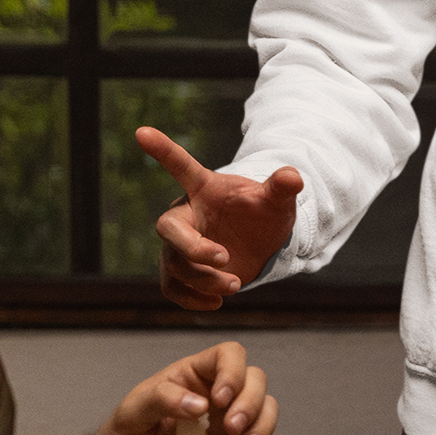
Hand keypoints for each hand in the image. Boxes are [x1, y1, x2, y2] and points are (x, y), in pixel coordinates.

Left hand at [84, 342, 285, 434]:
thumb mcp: (130, 414)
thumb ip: (162, 400)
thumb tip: (200, 404)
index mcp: (191, 378)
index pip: (228, 355)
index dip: (233, 371)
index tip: (220, 399)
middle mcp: (216, 398)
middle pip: (255, 381)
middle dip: (251, 403)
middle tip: (231, 429)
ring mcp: (229, 429)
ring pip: (267, 412)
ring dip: (263, 427)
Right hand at [138, 127, 301, 310]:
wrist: (260, 242)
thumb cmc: (262, 214)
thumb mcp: (276, 201)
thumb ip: (281, 188)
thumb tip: (294, 176)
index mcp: (203, 189)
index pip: (180, 166)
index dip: (162, 150)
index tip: (141, 131)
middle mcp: (185, 215)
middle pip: (168, 229)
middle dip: (193, 248)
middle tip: (224, 258)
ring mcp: (178, 246)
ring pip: (174, 265)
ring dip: (204, 279)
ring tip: (236, 284)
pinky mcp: (179, 273)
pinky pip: (171, 288)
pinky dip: (191, 299)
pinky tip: (217, 304)